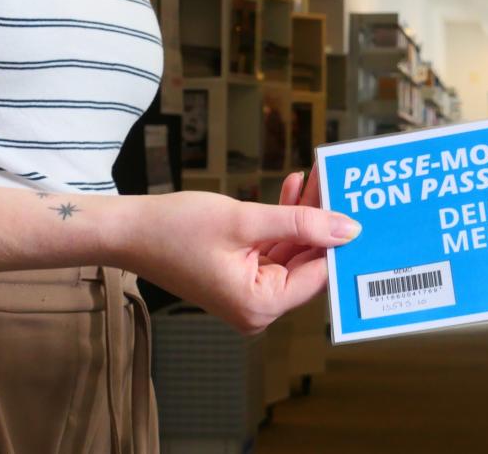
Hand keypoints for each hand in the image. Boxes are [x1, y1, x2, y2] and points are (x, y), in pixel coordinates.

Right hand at [113, 173, 358, 333]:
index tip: (360, 209)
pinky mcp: (241, 275)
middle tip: (341, 185)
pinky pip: (274, 248)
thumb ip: (301, 223)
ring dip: (305, 215)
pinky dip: (284, 221)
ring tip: (320, 178)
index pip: (318, 274)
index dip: (340, 241)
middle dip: (324, 221)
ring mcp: (250, 293)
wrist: (127, 230)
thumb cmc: (175, 229)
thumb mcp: (246, 221)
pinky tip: (296, 188)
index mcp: (260, 306)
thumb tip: (348, 229)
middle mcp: (258, 308)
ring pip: (293, 250)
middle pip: (308, 262)